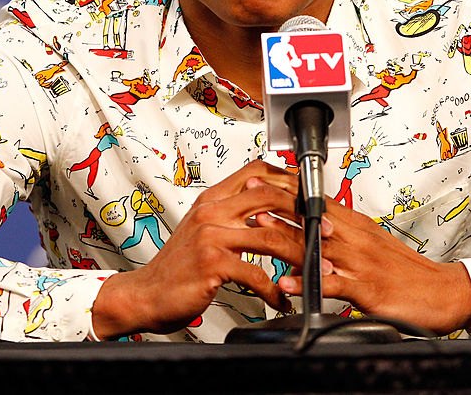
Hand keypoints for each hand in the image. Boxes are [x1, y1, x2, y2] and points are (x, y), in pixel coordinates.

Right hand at [91, 160, 303, 338]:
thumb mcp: (202, 229)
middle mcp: (211, 212)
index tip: (310, 196)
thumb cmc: (177, 266)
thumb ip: (230, 214)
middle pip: (270, 198)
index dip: (288, 180)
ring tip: (313, 271)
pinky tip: (279, 298)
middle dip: (305, 215)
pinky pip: (257, 274)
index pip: (256, 172)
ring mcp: (211, 236)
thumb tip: (266, 208)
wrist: (146, 294)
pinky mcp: (212, 264)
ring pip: (271, 238)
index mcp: (211, 199)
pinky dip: (274, 290)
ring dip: (299, 256)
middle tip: (324, 232)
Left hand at [276, 197, 470, 334]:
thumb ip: (341, 233)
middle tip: (250, 193)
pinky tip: (290, 283)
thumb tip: (310, 224)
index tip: (260, 178)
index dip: (287, 189)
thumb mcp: (372, 244)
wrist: (445, 292)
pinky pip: (335, 285)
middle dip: (279, 203)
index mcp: (356, 226)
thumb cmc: (406, 271)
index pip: (316, 201)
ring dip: (287, 235)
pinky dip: (311, 283)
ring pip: (319, 245)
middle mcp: (357, 239)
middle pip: (312, 216)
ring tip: (260, 228)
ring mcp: (362, 263)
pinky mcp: (369, 290)